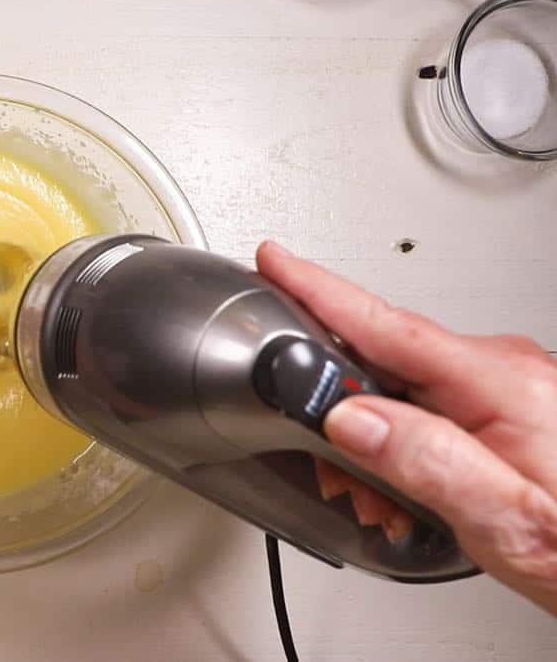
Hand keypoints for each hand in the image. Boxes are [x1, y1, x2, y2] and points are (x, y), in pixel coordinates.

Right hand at [258, 241, 556, 613]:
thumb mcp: (505, 523)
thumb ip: (427, 463)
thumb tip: (348, 418)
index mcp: (505, 386)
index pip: (390, 326)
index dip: (322, 292)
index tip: (276, 262)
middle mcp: (509, 369)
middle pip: (385, 360)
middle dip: (340, 409)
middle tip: (332, 472)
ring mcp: (511, 382)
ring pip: (404, 387)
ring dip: (374, 439)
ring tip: (387, 503)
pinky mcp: (511, 400)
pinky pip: (432, 401)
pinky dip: (405, 440)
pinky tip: (413, 488)